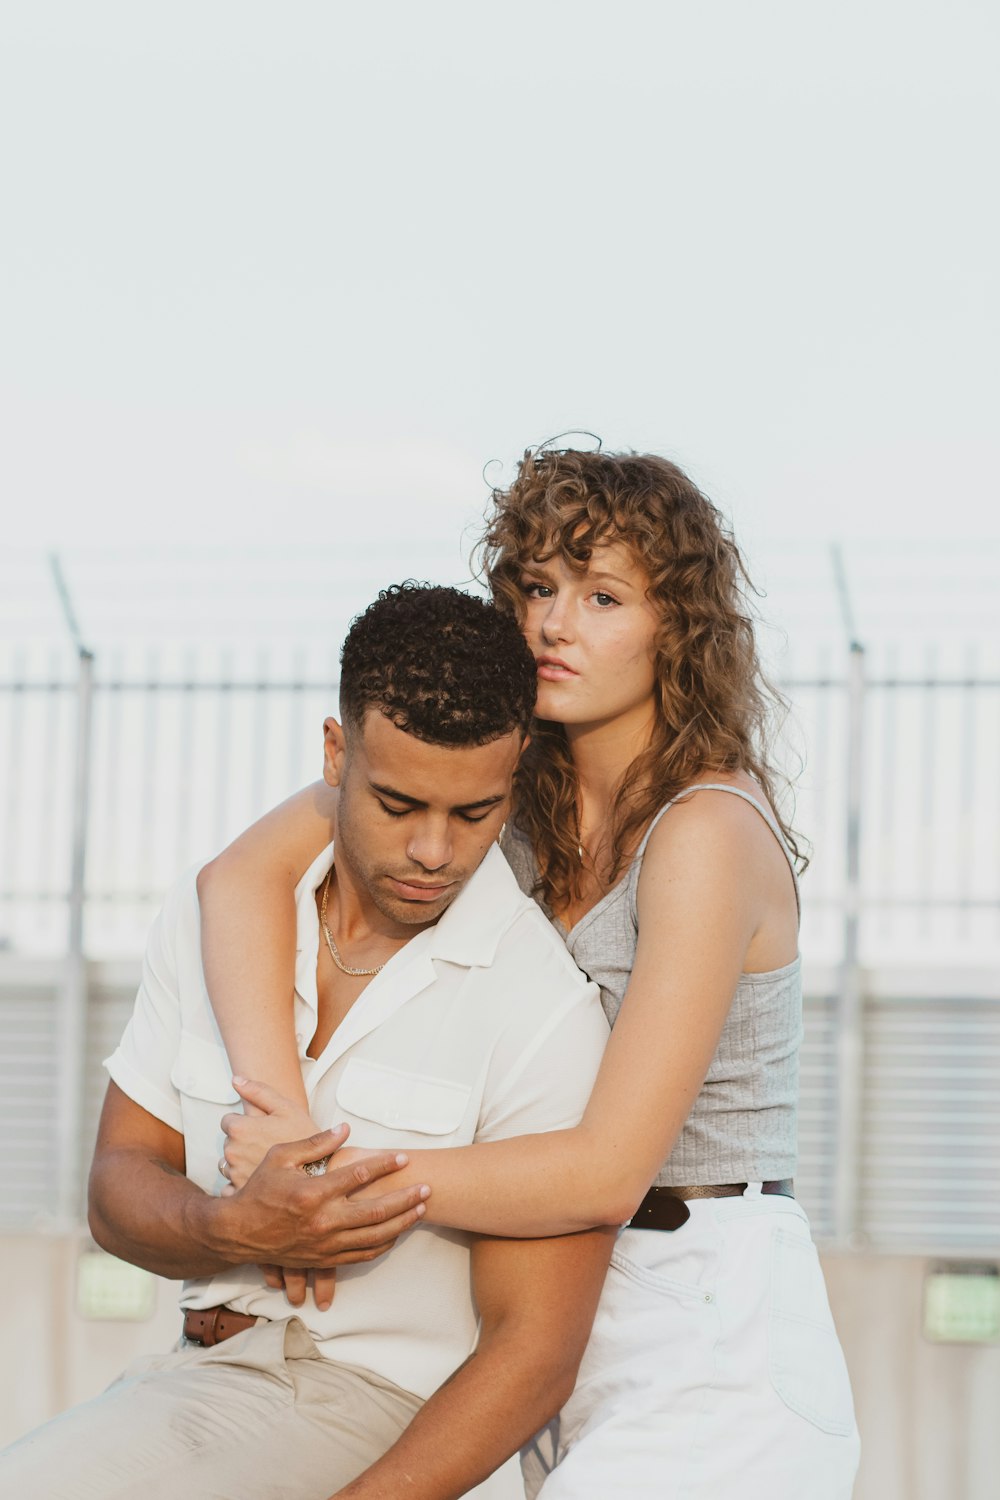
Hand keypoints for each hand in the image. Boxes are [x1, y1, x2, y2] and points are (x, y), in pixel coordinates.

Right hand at [209, 1128, 430, 1275]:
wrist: (237, 1232)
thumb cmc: (258, 1190)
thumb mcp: (280, 1157)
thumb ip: (315, 1143)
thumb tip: (345, 1129)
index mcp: (313, 1193)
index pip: (359, 1176)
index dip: (384, 1165)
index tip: (403, 1158)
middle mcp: (322, 1222)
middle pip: (376, 1211)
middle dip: (405, 1199)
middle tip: (427, 1188)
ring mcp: (325, 1244)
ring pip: (374, 1237)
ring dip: (401, 1223)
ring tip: (420, 1210)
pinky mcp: (323, 1259)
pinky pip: (361, 1255)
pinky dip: (382, 1245)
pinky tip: (396, 1234)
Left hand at [222, 1078, 321, 1189]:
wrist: (319, 1171)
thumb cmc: (303, 1138)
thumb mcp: (285, 1107)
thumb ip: (257, 1091)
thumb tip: (236, 1081)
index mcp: (240, 1129)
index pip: (228, 1121)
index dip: (245, 1123)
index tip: (261, 1129)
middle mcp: (232, 1152)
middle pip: (229, 1142)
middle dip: (244, 1142)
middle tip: (267, 1144)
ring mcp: (235, 1173)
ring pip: (229, 1164)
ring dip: (241, 1162)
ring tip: (266, 1162)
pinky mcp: (239, 1191)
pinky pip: (230, 1186)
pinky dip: (241, 1182)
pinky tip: (261, 1178)